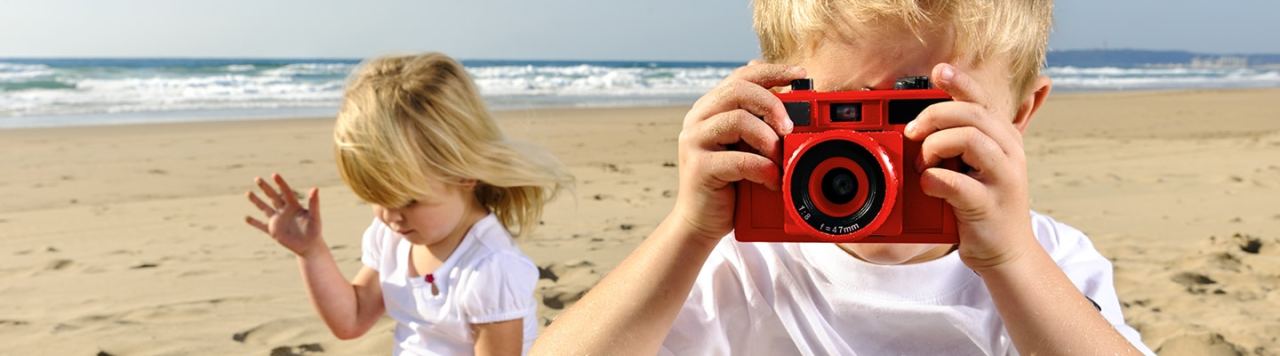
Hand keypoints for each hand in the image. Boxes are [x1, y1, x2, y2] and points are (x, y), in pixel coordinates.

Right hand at [245, 173, 324, 257]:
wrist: (309, 246)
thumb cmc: (314, 230)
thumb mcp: (314, 216)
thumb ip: (314, 203)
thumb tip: (315, 188)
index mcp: (294, 206)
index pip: (286, 192)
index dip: (280, 183)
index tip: (274, 174)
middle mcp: (284, 211)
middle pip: (272, 197)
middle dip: (265, 188)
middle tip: (257, 178)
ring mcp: (278, 220)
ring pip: (264, 208)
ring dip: (256, 201)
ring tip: (248, 193)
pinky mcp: (273, 231)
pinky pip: (261, 225)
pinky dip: (254, 222)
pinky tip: (246, 218)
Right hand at [671, 61, 805, 240]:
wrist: (702, 223)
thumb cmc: (730, 184)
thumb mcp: (749, 147)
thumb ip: (761, 124)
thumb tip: (793, 101)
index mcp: (711, 108)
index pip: (741, 76)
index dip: (772, 71)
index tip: (801, 74)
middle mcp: (698, 119)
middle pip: (738, 90)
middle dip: (772, 104)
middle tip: (790, 127)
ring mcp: (695, 141)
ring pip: (738, 119)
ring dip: (768, 138)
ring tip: (779, 157)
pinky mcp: (699, 167)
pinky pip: (739, 159)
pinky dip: (763, 169)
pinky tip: (772, 180)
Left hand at [906, 63, 1036, 271]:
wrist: (1007, 254)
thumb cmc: (982, 206)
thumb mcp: (974, 167)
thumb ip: (956, 143)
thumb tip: (918, 122)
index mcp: (1002, 137)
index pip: (981, 99)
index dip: (959, 82)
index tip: (938, 71)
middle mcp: (1008, 152)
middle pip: (971, 113)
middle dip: (933, 117)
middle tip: (912, 134)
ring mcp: (1002, 178)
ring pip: (968, 139)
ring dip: (934, 148)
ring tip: (924, 166)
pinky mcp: (988, 205)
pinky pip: (956, 182)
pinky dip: (934, 180)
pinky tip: (929, 186)